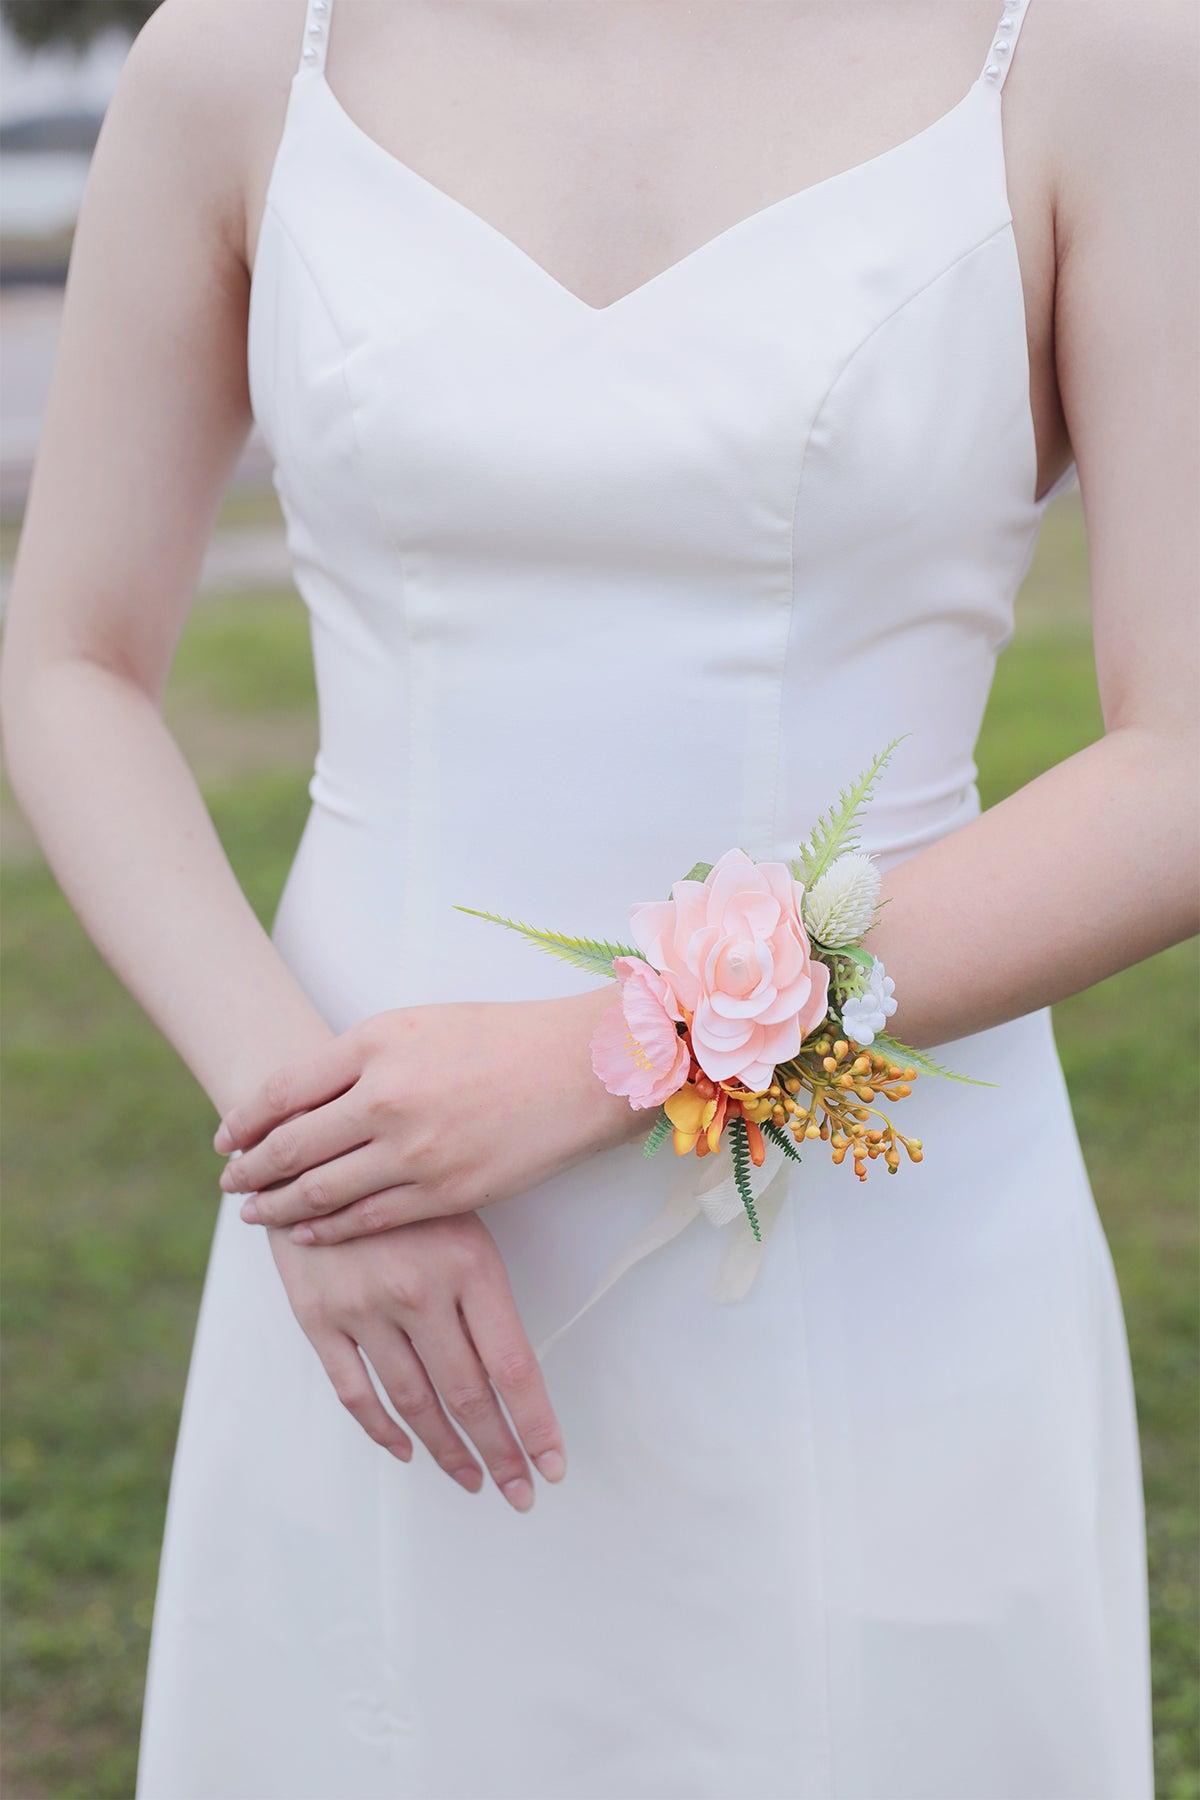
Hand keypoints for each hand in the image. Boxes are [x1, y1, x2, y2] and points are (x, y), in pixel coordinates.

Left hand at [215, 986, 638, 1243]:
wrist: (579, 1067)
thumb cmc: (501, 1038)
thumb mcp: (418, 1024)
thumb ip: (359, 1058)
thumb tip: (303, 1096)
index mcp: (373, 1043)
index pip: (282, 1090)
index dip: (244, 1121)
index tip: (226, 1139)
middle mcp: (384, 1097)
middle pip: (291, 1146)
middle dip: (251, 1170)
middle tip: (231, 1183)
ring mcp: (414, 1150)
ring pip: (321, 1191)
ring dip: (278, 1206)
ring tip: (256, 1213)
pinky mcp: (444, 1192)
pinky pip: (368, 1219)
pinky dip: (328, 1229)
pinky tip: (309, 1230)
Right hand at [270, 1210, 564, 1509]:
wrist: (312, 1149)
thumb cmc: (405, 1183)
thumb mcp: (463, 1215)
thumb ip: (484, 1292)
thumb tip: (513, 1377)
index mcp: (468, 1262)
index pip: (511, 1366)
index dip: (534, 1424)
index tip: (552, 1466)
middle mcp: (418, 1289)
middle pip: (467, 1395)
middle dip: (499, 1452)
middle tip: (520, 1493)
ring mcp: (364, 1306)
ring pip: (414, 1403)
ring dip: (448, 1452)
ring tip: (474, 1480)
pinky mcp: (318, 1317)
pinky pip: (355, 1392)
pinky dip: (383, 1431)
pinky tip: (409, 1451)